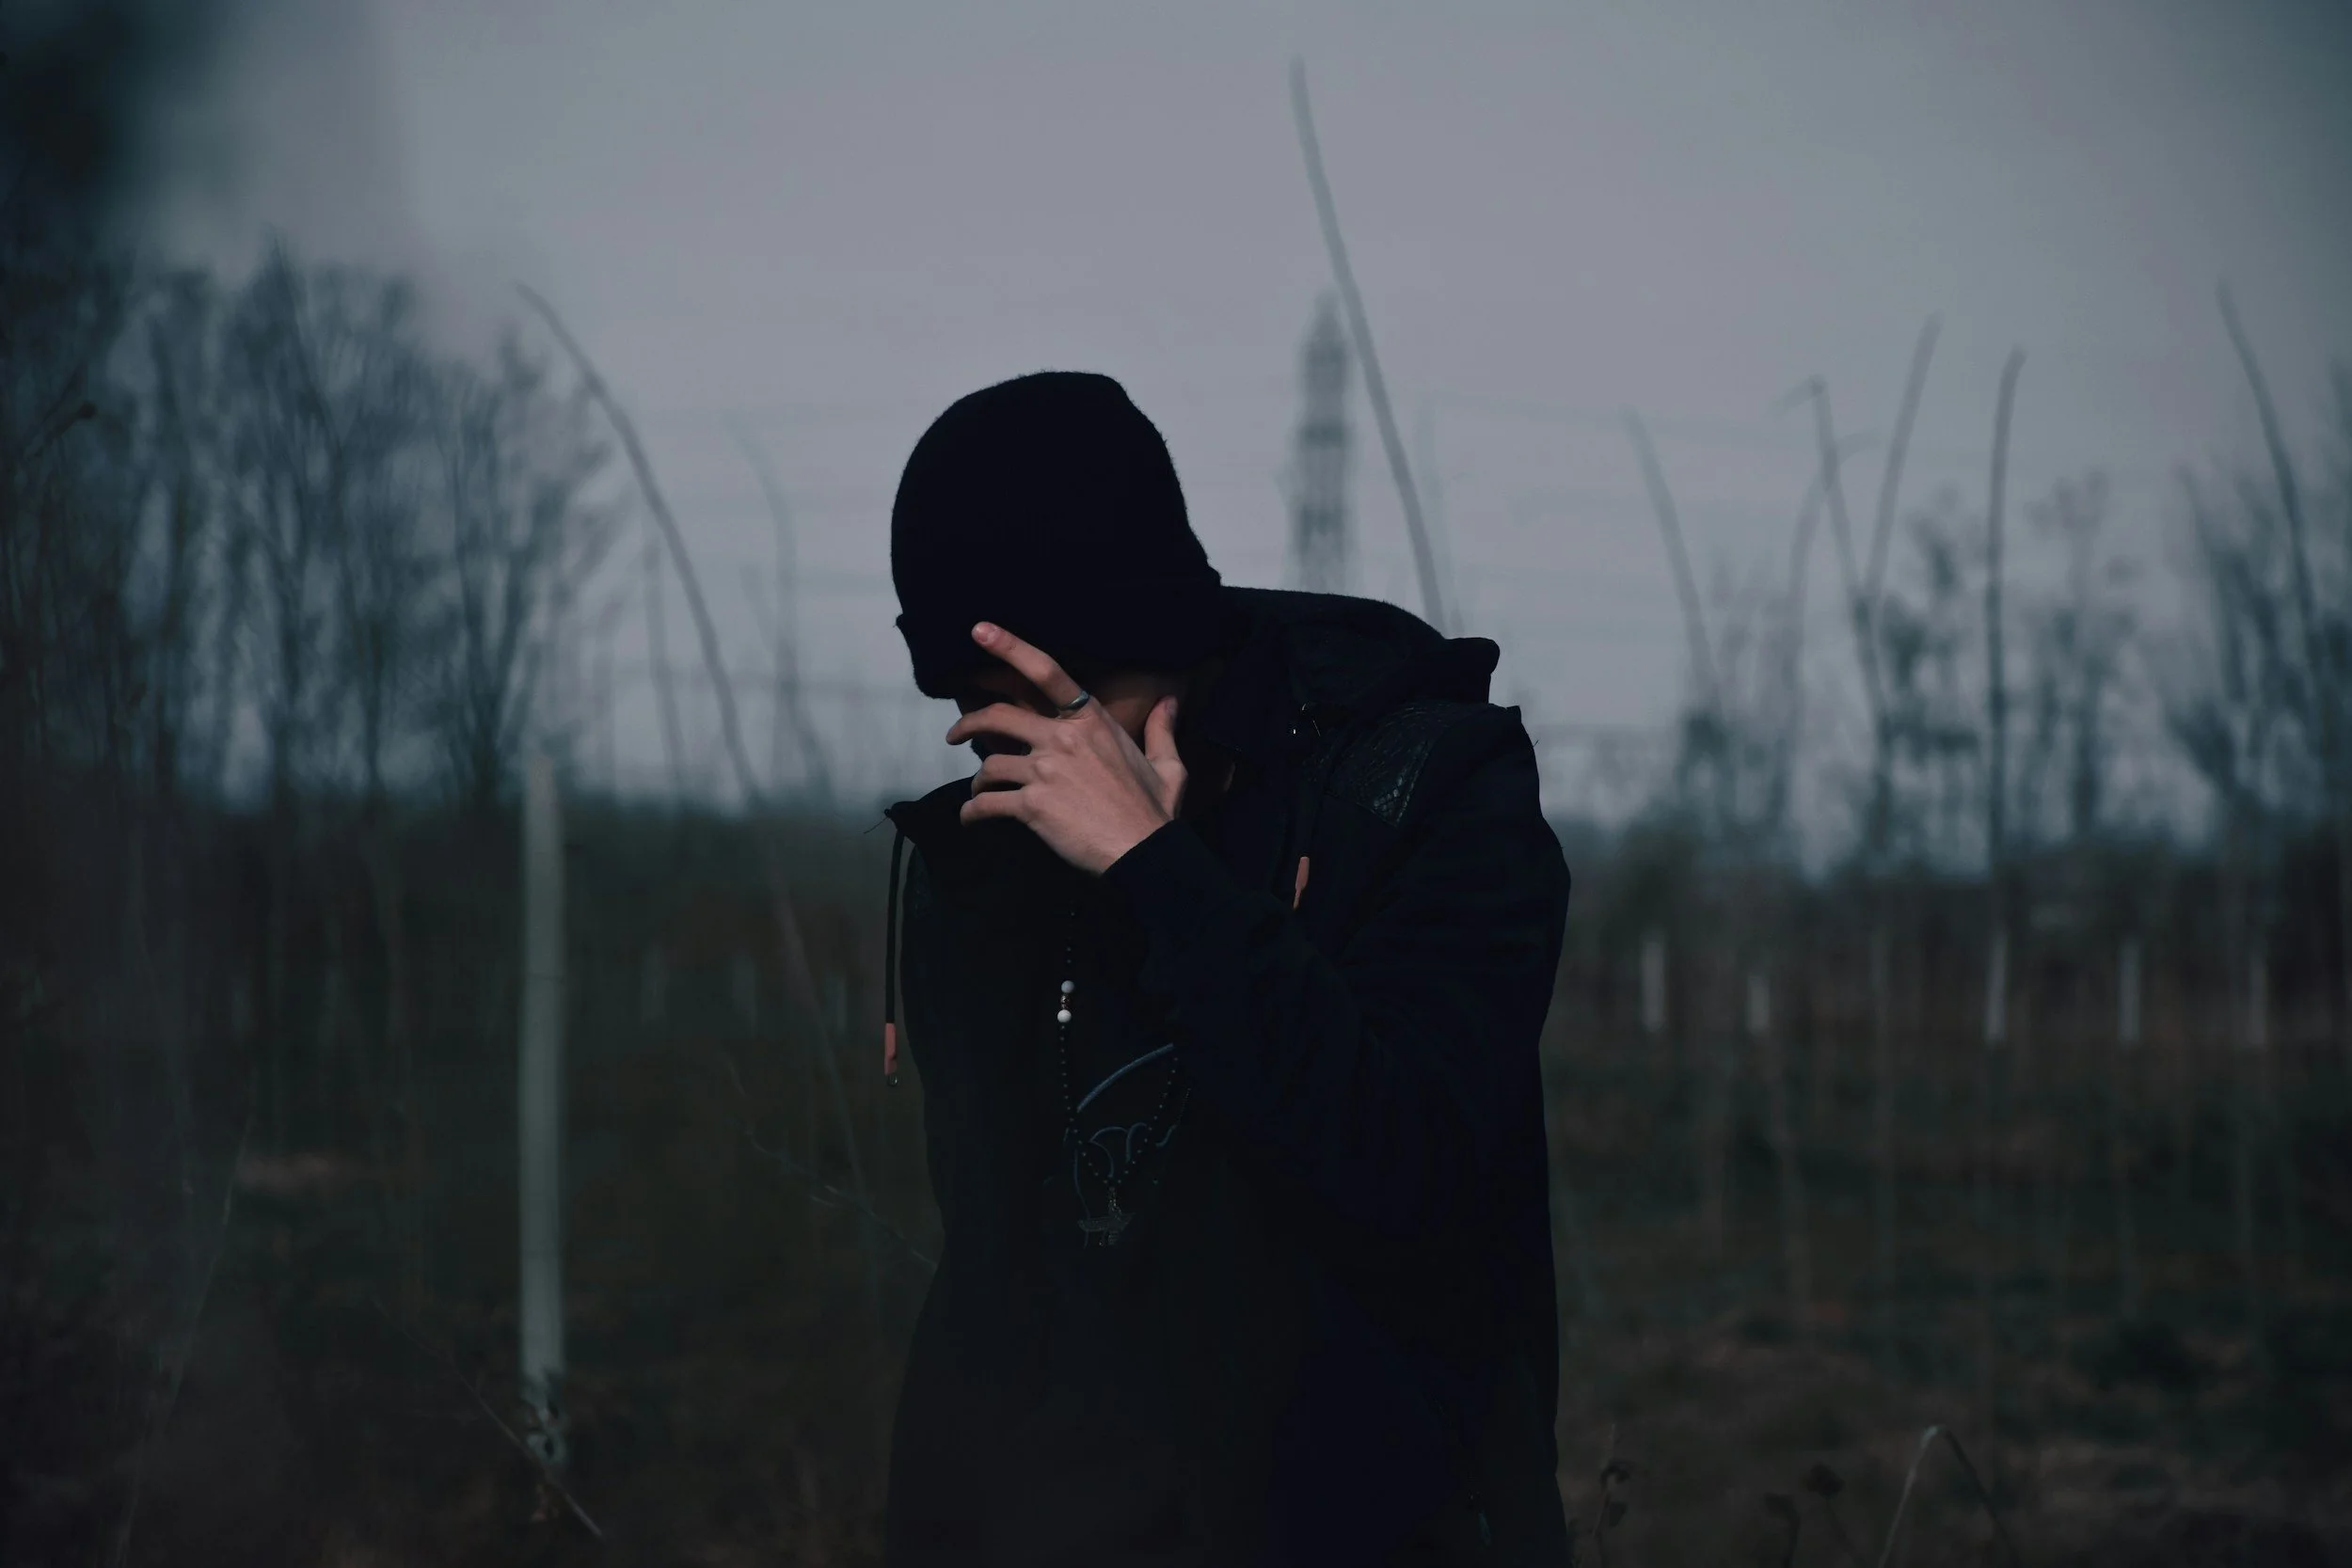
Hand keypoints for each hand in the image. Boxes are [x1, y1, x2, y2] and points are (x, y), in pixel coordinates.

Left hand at [946, 623, 1184, 873]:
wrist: (1145, 853)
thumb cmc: (1156, 811)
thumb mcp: (1168, 765)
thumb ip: (1162, 729)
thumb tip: (1170, 702)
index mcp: (1091, 721)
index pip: (1046, 671)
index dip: (1009, 647)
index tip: (979, 630)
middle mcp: (1063, 738)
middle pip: (999, 717)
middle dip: (968, 723)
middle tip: (952, 735)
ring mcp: (1045, 771)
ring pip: (989, 765)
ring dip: (977, 781)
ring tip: (978, 792)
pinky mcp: (1032, 805)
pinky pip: (988, 803)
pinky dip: (973, 812)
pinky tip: (972, 820)